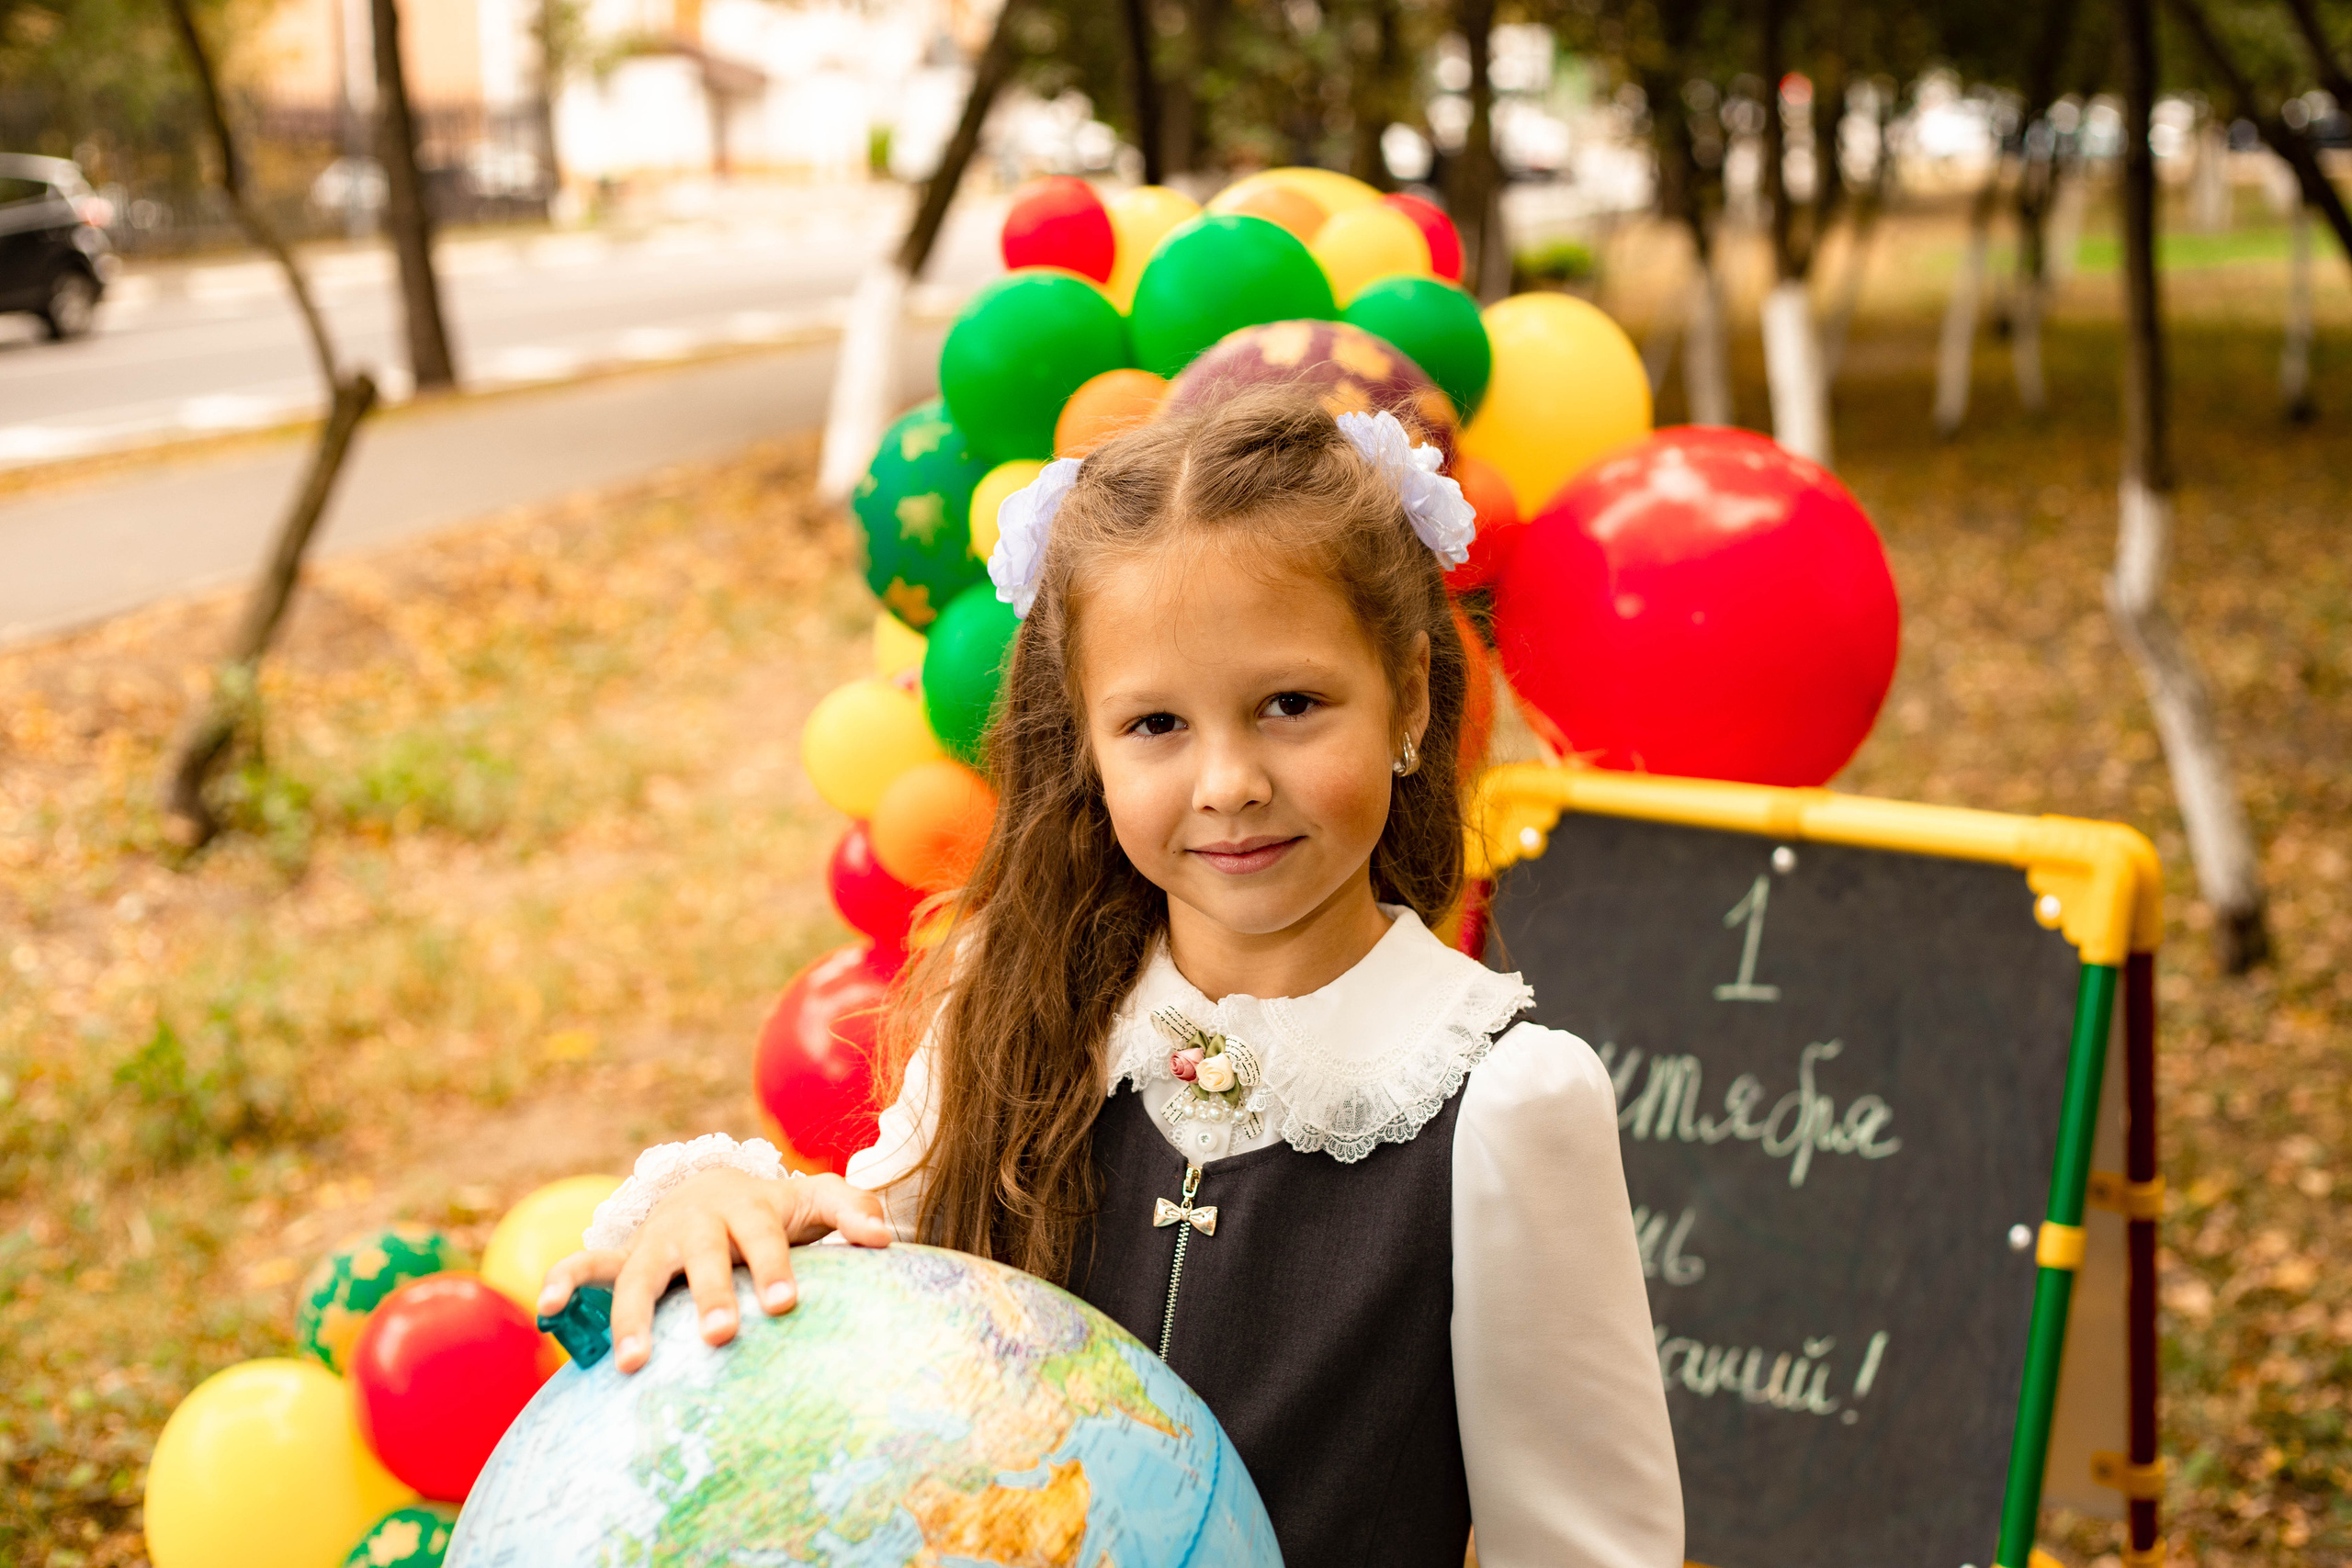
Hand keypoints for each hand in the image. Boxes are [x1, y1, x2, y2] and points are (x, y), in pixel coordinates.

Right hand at [536, 1170, 891, 1373]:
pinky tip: (546, 1311)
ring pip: (641, 1272)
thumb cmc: (774, 1208)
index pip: (765, 1238)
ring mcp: (658, 1238)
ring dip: (634, 1314)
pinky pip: (587, 1265)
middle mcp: (699, 1222)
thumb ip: (853, 1209)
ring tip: (634, 1365)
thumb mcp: (813, 1199)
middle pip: (704, 1257)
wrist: (714, 1184)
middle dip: (710, 1294)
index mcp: (750, 1207)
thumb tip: (889, 1241)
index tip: (786, 1305)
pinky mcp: (625, 1254)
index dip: (774, 1268)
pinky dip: (564, 1282)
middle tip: (720, 1336)